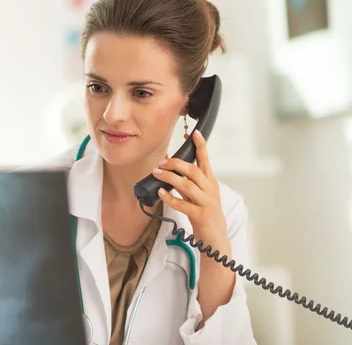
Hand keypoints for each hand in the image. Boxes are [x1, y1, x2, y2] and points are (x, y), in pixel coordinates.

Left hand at [153, 129, 235, 325]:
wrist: (216, 240)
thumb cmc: (205, 216)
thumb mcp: (199, 196)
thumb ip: (188, 184)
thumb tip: (171, 171)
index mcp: (211, 184)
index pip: (206, 161)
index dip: (201, 147)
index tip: (195, 133)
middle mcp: (211, 191)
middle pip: (195, 171)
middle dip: (177, 163)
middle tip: (162, 161)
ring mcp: (207, 203)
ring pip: (188, 185)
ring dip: (171, 178)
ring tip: (157, 173)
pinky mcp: (201, 216)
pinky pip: (184, 204)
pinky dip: (171, 198)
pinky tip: (161, 193)